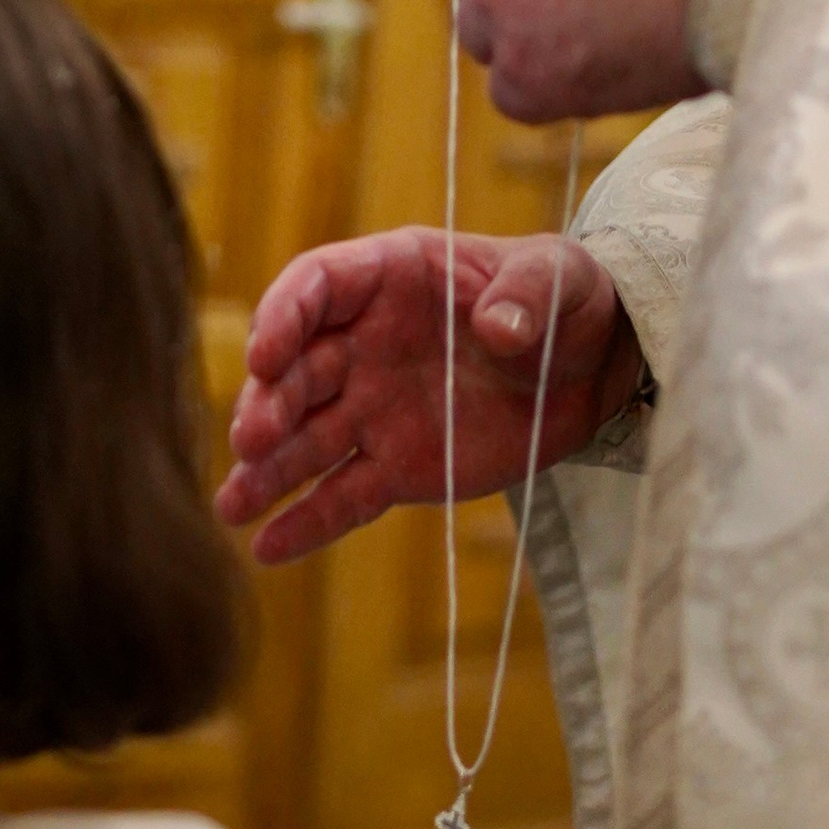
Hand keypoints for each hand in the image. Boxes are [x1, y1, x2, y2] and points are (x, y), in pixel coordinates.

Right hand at [216, 227, 641, 564]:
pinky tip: (267, 549)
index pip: (316, 287)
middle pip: (298, 371)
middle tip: (252, 441)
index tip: (265, 356)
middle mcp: (364, 344)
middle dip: (269, 404)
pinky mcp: (398, 467)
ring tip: (232, 505)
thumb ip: (526, 296)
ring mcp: (374, 409)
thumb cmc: (565, 299)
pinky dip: (307, 523)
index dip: (283, 317)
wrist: (595, 366)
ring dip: (267, 469)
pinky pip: (344, 496)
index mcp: (390, 279)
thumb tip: (499, 327)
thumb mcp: (560, 278)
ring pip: (307, 439)